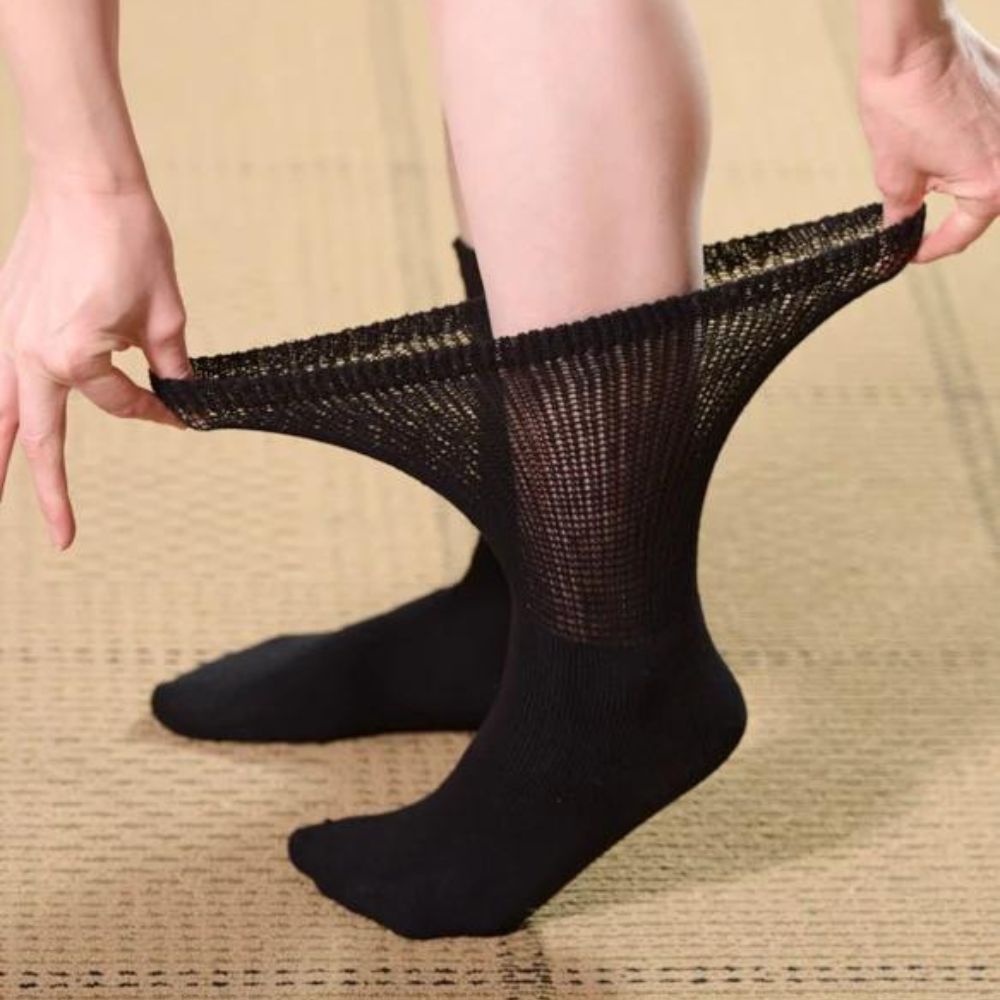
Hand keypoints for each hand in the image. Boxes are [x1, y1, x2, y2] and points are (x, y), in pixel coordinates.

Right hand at [0, 178, 189, 548]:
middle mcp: (27, 352)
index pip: (121, 405)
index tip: (179, 413)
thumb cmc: (128, 239)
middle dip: (49, 491)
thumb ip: (170, 364)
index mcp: (73, 356)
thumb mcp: (166, 313)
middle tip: (61, 536)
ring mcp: (6, 333)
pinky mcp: (1, 314)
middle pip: (36, 437)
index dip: (155, 411)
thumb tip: (178, 391)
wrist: (86, 180)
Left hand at [858, 13, 999, 260]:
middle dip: (948, 211)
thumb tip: (899, 229)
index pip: (962, 233)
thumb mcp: (894, 174)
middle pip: (983, 202)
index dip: (930, 249)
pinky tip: (942, 134)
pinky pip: (993, 136)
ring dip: (959, 176)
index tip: (911, 253)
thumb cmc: (905, 104)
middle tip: (916, 219)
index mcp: (991, 185)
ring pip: (988, 168)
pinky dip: (969, 144)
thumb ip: (903, 210)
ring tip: (926, 165)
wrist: (914, 44)